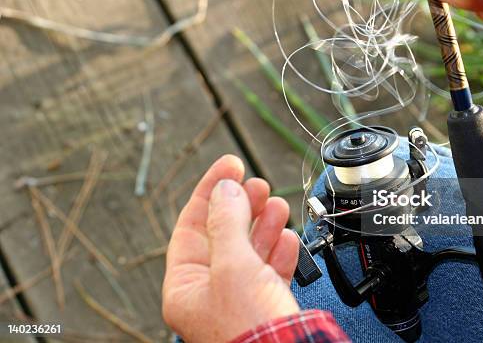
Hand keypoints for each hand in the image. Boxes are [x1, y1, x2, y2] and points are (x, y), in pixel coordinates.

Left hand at [162, 155, 299, 341]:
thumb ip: (227, 222)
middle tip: (257, 184)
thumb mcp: (233, 266)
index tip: (230, 165)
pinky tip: (286, 238)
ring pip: (248, 249)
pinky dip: (279, 251)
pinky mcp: (265, 304)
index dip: (210, 189)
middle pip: (222, 234)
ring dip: (264, 224)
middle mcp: (210, 290)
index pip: (192, 223)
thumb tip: (225, 189)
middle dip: (242, 205)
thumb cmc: (251, 330)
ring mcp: (238, 297)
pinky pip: (269, 269)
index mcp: (187, 284)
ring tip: (277, 204)